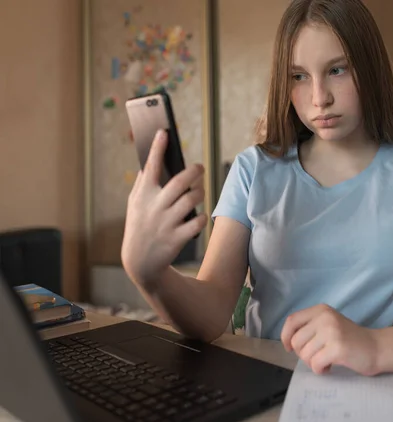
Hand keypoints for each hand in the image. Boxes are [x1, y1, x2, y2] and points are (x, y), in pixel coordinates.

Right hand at [121, 129, 207, 285]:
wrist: (140, 262)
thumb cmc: (140, 226)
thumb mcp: (135, 205)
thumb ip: (142, 184)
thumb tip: (149, 163)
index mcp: (142, 195)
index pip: (150, 167)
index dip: (157, 148)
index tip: (163, 132)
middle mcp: (154, 207)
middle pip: (180, 181)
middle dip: (194, 171)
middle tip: (200, 167)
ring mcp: (165, 223)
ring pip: (191, 199)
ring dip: (200, 192)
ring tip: (199, 191)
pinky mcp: (177, 238)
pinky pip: (197, 221)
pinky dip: (201, 216)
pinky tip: (199, 215)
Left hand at [281, 304, 380, 375]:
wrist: (376, 347)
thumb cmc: (349, 339)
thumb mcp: (328, 324)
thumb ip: (310, 327)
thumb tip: (288, 340)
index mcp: (321, 310)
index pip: (291, 321)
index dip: (285, 336)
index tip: (289, 348)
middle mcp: (325, 317)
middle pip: (296, 341)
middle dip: (303, 354)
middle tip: (318, 356)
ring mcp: (332, 332)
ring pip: (305, 355)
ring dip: (313, 363)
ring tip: (326, 360)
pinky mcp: (338, 348)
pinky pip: (315, 364)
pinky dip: (320, 370)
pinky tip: (330, 366)